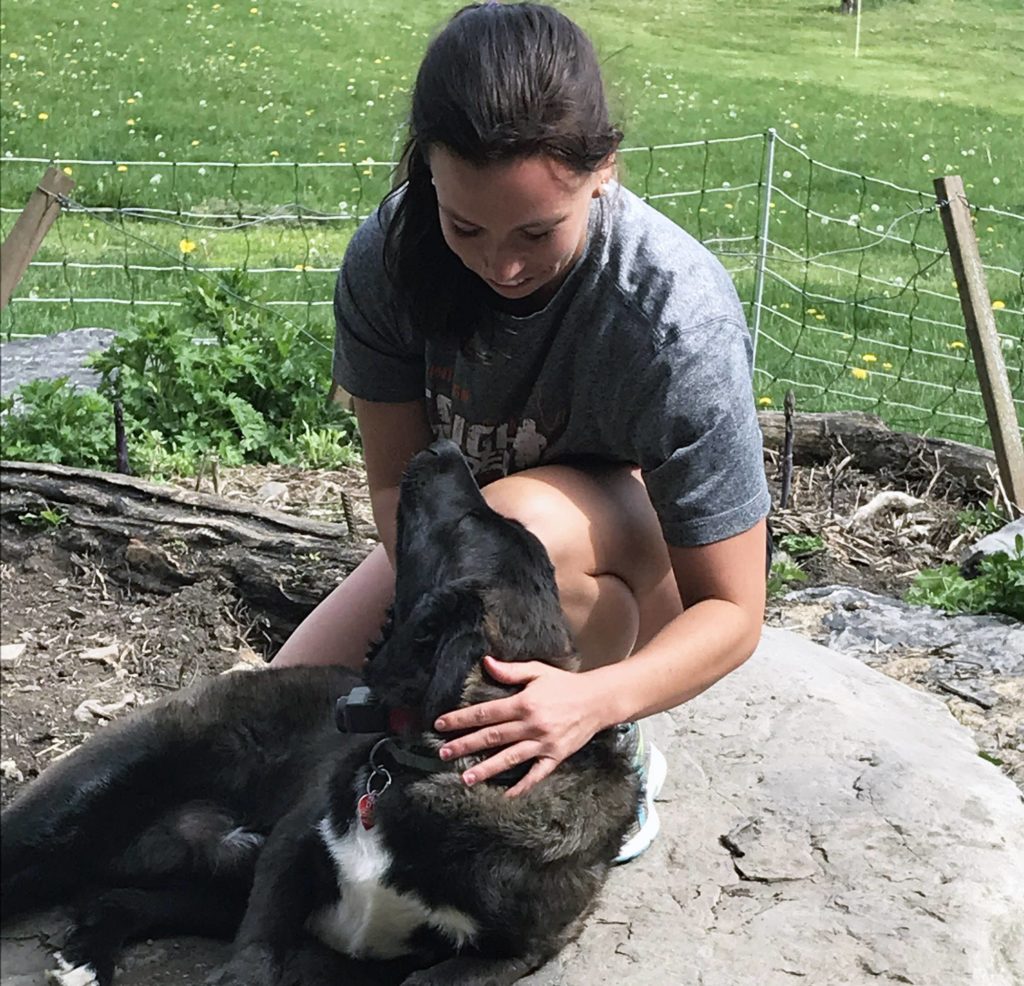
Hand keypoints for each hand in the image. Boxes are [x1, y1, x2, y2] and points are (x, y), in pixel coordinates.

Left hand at [433, 656, 609, 796]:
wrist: (597, 700)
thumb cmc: (565, 684)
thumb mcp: (537, 671)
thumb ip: (510, 671)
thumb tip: (486, 662)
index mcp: (523, 703)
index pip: (485, 712)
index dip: (461, 718)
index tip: (440, 724)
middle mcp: (531, 725)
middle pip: (492, 737)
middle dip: (465, 745)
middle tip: (444, 753)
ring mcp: (543, 743)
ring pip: (510, 758)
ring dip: (486, 769)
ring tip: (466, 779)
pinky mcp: (556, 756)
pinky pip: (537, 774)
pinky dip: (522, 786)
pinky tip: (506, 795)